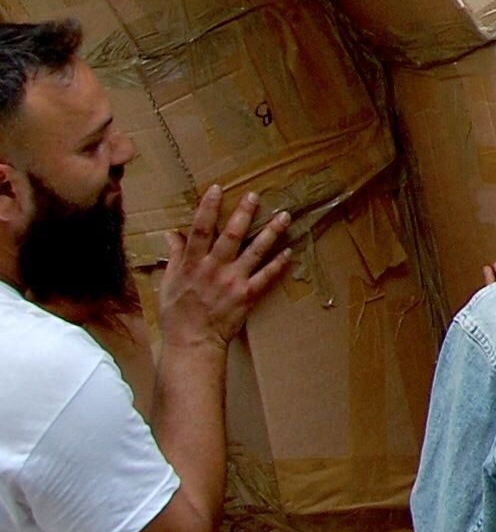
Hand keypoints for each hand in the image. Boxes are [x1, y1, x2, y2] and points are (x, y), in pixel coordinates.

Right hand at [157, 184, 291, 350]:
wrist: (192, 343)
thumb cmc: (177, 313)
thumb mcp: (169, 282)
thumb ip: (175, 256)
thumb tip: (172, 233)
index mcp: (192, 264)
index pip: (200, 230)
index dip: (208, 208)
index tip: (217, 189)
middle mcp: (213, 269)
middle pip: (232, 236)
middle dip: (243, 213)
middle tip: (255, 195)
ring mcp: (232, 281)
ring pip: (255, 251)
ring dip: (271, 232)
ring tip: (284, 215)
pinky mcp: (247, 295)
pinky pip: (267, 276)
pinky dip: (279, 264)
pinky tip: (290, 250)